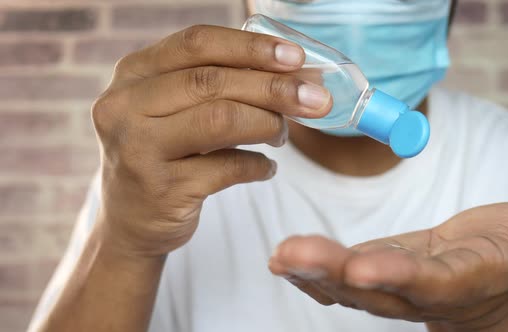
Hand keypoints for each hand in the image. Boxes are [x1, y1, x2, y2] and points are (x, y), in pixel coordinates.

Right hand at [92, 25, 331, 256]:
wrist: (129, 220)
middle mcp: (125, 106)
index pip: (197, 44)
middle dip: (274, 87)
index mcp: (133, 74)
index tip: (295, 57)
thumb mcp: (172, 109)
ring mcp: (139, 149)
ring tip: (283, 134)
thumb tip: (296, 74)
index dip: (251, 47)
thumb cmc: (163, 154)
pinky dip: (258, 165)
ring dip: (267, 124)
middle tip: (315, 99)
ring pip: (221, 120)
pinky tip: (267, 168)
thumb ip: (217, 85)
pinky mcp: (161, 189)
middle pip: (212, 82)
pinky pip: (228, 168)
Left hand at [269, 192, 507, 329]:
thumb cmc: (504, 252)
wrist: (477, 283)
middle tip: (291, 256)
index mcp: (457, 279)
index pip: (425, 281)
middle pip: (370, 286)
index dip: (395, 274)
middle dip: (332, 272)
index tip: (361, 264)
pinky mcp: (367, 275)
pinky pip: (335, 278)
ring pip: (345, 284)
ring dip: (309, 270)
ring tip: (278, 256)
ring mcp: (386, 287)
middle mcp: (414, 290)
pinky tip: (281, 259)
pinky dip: (307, 271)